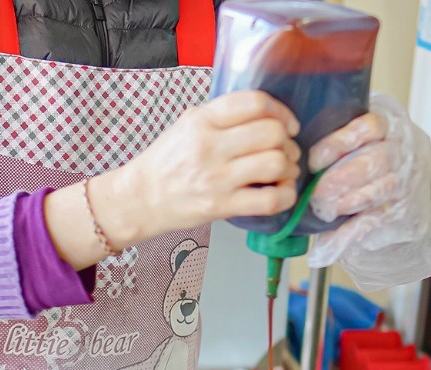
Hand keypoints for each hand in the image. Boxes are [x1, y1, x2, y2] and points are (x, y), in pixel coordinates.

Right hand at [117, 91, 301, 235]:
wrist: (141, 198)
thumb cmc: (167, 161)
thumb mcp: (187, 125)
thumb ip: (222, 117)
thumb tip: (266, 116)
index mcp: (203, 119)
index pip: (255, 103)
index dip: (281, 112)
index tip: (287, 125)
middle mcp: (210, 146)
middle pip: (271, 134)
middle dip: (288, 143)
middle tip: (285, 151)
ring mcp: (216, 178)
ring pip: (275, 164)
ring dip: (289, 168)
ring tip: (284, 172)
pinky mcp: (221, 206)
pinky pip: (270, 200)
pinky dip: (286, 195)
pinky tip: (282, 192)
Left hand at [305, 94, 430, 289]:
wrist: (410, 186)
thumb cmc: (373, 158)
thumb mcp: (360, 140)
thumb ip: (335, 143)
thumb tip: (294, 156)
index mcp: (390, 123)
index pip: (369, 126)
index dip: (338, 143)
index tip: (314, 161)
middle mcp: (404, 149)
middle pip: (378, 159)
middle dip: (343, 177)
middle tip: (318, 192)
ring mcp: (409, 179)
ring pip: (384, 187)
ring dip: (350, 201)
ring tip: (327, 210)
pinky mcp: (405, 208)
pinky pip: (379, 219)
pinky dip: (353, 231)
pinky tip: (334, 238)